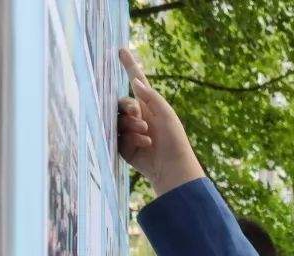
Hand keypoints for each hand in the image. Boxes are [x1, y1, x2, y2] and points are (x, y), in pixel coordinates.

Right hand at [117, 48, 203, 194]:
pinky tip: (146, 144)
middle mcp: (137, 117)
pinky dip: (132, 139)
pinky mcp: (123, 147)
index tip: (121, 50)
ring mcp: (129, 132)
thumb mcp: (166, 114)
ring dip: (132, 125)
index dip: (129, 66)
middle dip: (128, 107)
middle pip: (121, 103)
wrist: (173, 167)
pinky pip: (118, 137)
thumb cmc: (174, 140)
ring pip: (118, 120)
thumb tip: (136, 81)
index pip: (136, 82)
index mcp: (149, 106)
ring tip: (147, 134)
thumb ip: (151, 97)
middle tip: (138, 115)